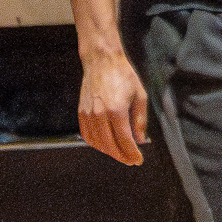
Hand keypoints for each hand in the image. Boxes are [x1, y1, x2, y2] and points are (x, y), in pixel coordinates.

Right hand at [79, 47, 148, 164]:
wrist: (102, 61)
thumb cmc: (123, 75)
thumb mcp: (139, 95)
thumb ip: (140, 120)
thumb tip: (140, 140)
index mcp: (116, 110)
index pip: (125, 141)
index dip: (132, 154)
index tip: (138, 160)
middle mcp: (100, 114)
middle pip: (110, 146)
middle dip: (121, 156)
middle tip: (130, 160)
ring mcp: (88, 114)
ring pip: (97, 143)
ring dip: (109, 152)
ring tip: (120, 153)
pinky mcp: (81, 112)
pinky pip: (87, 135)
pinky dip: (96, 144)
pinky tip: (105, 144)